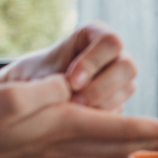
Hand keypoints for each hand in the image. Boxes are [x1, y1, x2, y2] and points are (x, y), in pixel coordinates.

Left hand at [0, 23, 136, 110]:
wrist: (29, 98)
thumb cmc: (32, 79)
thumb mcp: (37, 75)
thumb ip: (55, 81)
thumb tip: (71, 93)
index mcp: (94, 34)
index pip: (110, 42)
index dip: (93, 62)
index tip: (71, 81)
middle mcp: (114, 55)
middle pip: (128, 66)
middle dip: (100, 88)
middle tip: (74, 103)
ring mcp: (120, 78)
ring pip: (127, 89)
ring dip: (101, 105)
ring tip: (72, 114)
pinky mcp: (120, 100)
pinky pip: (122, 110)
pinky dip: (102, 119)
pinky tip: (79, 123)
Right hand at [0, 76, 157, 157]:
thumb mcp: (12, 96)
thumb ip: (49, 91)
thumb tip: (71, 89)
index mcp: (64, 126)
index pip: (122, 128)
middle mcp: (63, 145)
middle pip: (121, 142)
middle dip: (157, 137)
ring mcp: (50, 155)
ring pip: (105, 152)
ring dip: (137, 147)